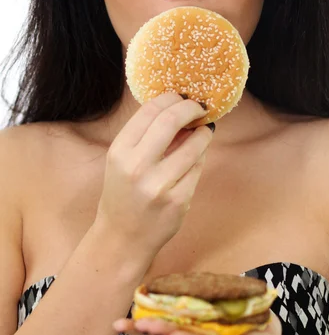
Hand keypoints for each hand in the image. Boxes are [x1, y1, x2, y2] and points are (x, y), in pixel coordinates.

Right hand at [94, 92, 213, 261]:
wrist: (122, 238)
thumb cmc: (123, 193)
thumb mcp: (123, 160)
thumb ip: (146, 135)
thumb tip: (180, 107)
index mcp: (119, 152)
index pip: (150, 110)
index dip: (171, 98)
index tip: (182, 97)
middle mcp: (136, 167)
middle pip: (171, 120)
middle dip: (191, 108)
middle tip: (200, 107)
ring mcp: (159, 185)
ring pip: (194, 144)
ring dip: (203, 132)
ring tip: (203, 131)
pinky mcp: (179, 201)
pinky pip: (198, 167)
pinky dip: (200, 157)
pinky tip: (196, 156)